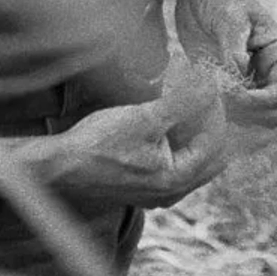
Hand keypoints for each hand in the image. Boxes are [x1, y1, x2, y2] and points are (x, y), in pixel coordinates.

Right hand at [54, 62, 230, 206]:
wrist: (60, 167)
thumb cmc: (99, 144)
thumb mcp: (145, 118)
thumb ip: (183, 103)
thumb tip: (211, 85)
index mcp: (178, 179)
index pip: (216, 141)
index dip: (214, 109)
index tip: (206, 83)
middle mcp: (172, 192)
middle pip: (211, 155)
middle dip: (210, 123)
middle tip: (202, 94)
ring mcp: (157, 192)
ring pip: (193, 160)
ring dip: (193, 132)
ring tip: (184, 103)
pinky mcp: (143, 186)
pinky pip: (174, 163)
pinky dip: (177, 141)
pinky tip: (164, 121)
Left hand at [173, 0, 276, 129]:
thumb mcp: (230, 17)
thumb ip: (234, 49)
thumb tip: (239, 79)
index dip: (268, 100)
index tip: (239, 94)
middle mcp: (264, 71)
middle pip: (274, 112)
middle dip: (251, 113)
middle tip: (222, 96)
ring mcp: (243, 79)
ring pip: (249, 116)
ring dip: (230, 113)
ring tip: (208, 91)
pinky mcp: (220, 80)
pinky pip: (223, 107)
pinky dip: (213, 107)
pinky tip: (198, 91)